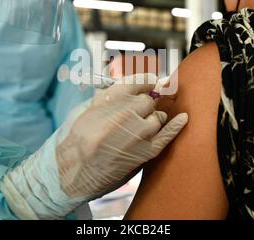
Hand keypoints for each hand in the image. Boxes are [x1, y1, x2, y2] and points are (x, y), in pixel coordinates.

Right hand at [0, 74, 187, 219]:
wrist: (71, 171)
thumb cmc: (75, 140)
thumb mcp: (86, 108)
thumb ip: (109, 96)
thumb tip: (131, 86)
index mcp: (111, 98)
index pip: (140, 81)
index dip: (148, 81)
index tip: (153, 82)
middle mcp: (127, 111)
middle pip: (150, 100)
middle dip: (146, 105)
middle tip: (137, 114)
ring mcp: (139, 131)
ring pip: (159, 117)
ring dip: (153, 121)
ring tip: (138, 130)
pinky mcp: (146, 151)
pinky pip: (168, 134)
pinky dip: (177, 125)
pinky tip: (183, 118)